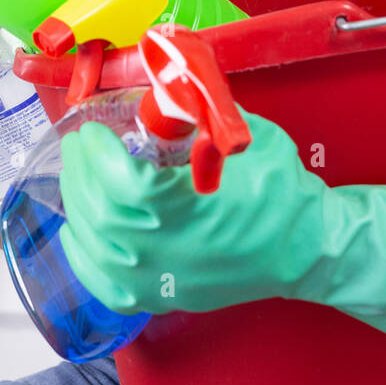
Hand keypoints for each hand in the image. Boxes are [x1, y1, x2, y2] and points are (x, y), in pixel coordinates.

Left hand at [58, 106, 385, 355]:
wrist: (307, 244)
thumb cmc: (280, 190)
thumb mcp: (243, 137)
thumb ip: (199, 114)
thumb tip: (163, 88)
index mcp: (187, 208)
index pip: (120, 182)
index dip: (97, 155)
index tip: (91, 131)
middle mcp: (168, 250)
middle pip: (99, 212)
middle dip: (80, 172)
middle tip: (79, 145)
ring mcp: (164, 279)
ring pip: (97, 248)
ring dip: (78, 207)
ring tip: (78, 177)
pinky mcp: (166, 296)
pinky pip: (108, 284)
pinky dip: (85, 258)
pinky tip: (80, 234)